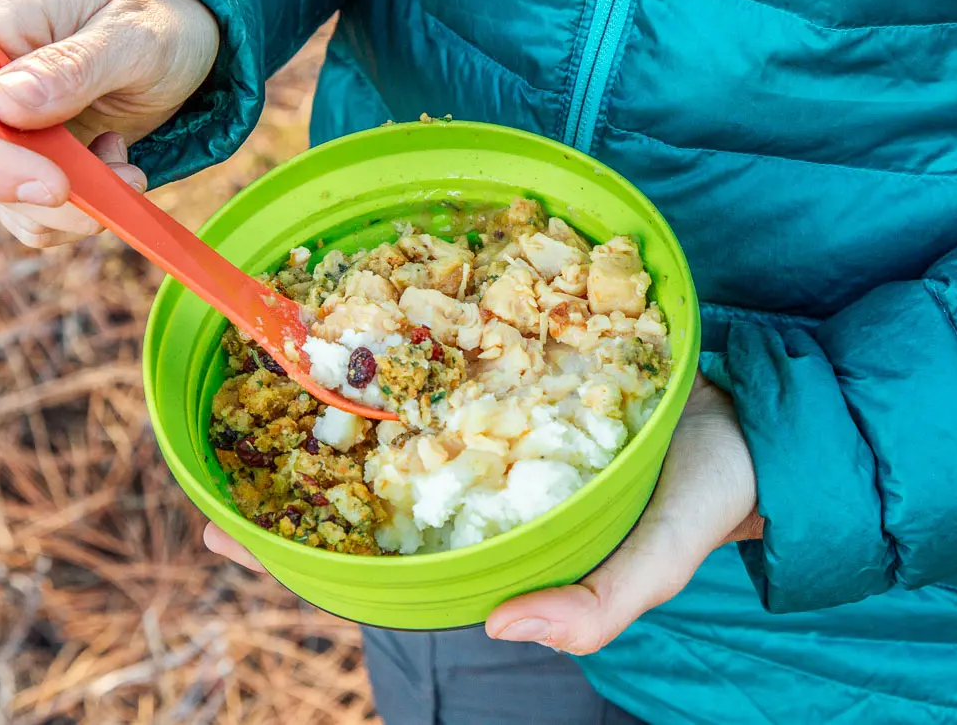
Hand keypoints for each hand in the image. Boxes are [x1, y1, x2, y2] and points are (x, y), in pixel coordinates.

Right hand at [0, 0, 218, 246]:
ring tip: (128, 168)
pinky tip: (114, 167)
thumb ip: (72, 67)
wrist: (177, 37)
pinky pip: (29, 211)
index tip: (57, 187)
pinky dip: (77, 211)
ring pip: (0, 197)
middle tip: (116, 193)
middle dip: (41, 196)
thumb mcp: (133, 35)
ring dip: (71, 207)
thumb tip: (3, 102)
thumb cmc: (155, 19)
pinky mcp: (21, 158)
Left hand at [203, 374, 763, 654]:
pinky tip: (348, 329)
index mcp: (496, 543)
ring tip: (251, 383)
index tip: (220, 537)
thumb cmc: (706, 494)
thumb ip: (601, 601)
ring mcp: (487, 429)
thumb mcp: (663, 555)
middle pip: (362, 495)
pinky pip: (436, 363)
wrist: (752, 419)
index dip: (298, 555)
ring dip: (323, 412)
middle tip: (204, 465)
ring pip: (388, 428)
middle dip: (284, 485)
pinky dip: (389, 352)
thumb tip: (510, 628)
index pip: (378, 564)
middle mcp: (477, 489)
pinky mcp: (509, 371)